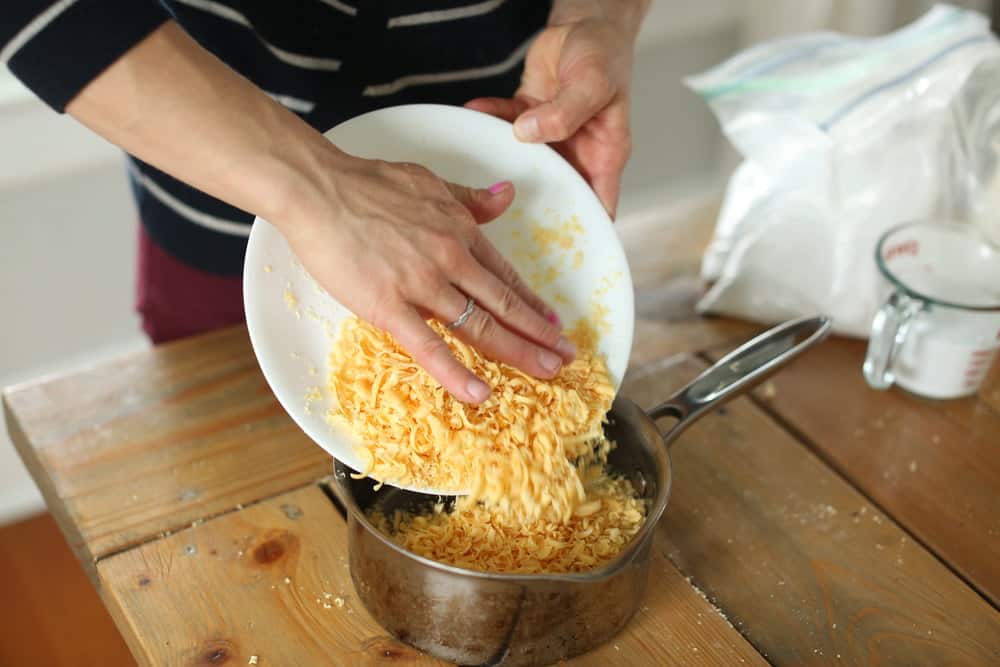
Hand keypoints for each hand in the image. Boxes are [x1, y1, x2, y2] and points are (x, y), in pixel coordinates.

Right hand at [281, 153, 575, 403]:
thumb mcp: (428, 182)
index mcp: (459, 230)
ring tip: (546, 374)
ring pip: (478, 326)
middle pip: (503, 305)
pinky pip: (429, 347)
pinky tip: (481, 393)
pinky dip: (457, 373)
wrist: (318, 188)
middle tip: (567, 357)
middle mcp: (451, 258)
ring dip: (517, 353)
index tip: (553, 323)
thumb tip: (507, 195)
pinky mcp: (389, 306)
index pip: (504, 275)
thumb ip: (470, 197)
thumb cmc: (366, 183)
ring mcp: (423, 284)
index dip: (532, 303)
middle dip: (540, 334)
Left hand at [466, 1, 646, 217]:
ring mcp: (552, 138)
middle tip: (501, 229)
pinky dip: (489, 120)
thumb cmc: (605, 54)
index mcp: (605, 155)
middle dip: (532, 211)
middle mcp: (578, 153)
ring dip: (502, 164)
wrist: (585, 22)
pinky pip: (505, 126)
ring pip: (524, 164)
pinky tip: (473, 112)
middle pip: (556, 195)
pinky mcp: (530, 117)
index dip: (581, 233)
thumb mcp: (593, 84)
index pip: (598, 207)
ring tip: (476, 178)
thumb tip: (529, 134)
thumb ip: (564, 113)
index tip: (558, 253)